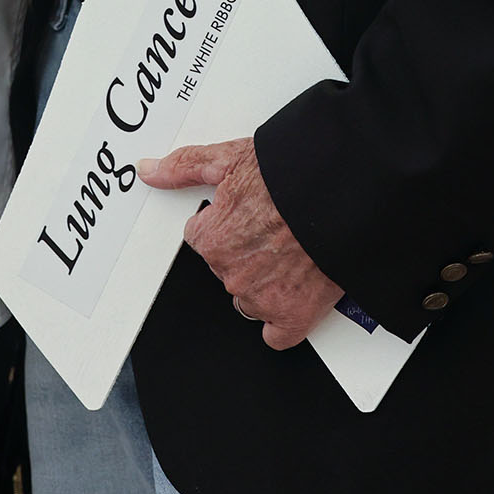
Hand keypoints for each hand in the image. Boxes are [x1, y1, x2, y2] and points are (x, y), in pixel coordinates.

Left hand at [138, 137, 342, 349]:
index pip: (202, 239)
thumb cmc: (291, 175)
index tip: (246, 214)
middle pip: (226, 269)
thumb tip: (151, 171)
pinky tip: (292, 297)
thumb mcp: (230, 158)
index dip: (225, 223)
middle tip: (272, 229)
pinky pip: (276, 335)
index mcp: (211, 239)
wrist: (342, 194)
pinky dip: (283, 320)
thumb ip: (185, 167)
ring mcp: (261, 299)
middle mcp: (231, 274)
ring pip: (249, 297)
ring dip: (264, 281)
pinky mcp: (294, 317)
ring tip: (290, 252)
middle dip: (245, 251)